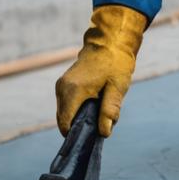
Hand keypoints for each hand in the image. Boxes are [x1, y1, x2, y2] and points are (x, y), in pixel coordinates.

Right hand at [55, 5, 147, 136]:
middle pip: (64, 120)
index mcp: (73, 90)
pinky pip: (66, 105)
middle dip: (80, 126)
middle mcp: (62, 88)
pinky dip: (77, 110)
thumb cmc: (115, 63)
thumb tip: (104, 133)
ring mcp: (61, 86)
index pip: (65, 123)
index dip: (75, 135)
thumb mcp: (117, 87)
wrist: (109, 42)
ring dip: (79, 118)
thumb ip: (109, 110)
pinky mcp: (63, 84)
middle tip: (101, 122)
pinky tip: (94, 105)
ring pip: (65, 113)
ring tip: (99, 111)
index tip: (91, 138)